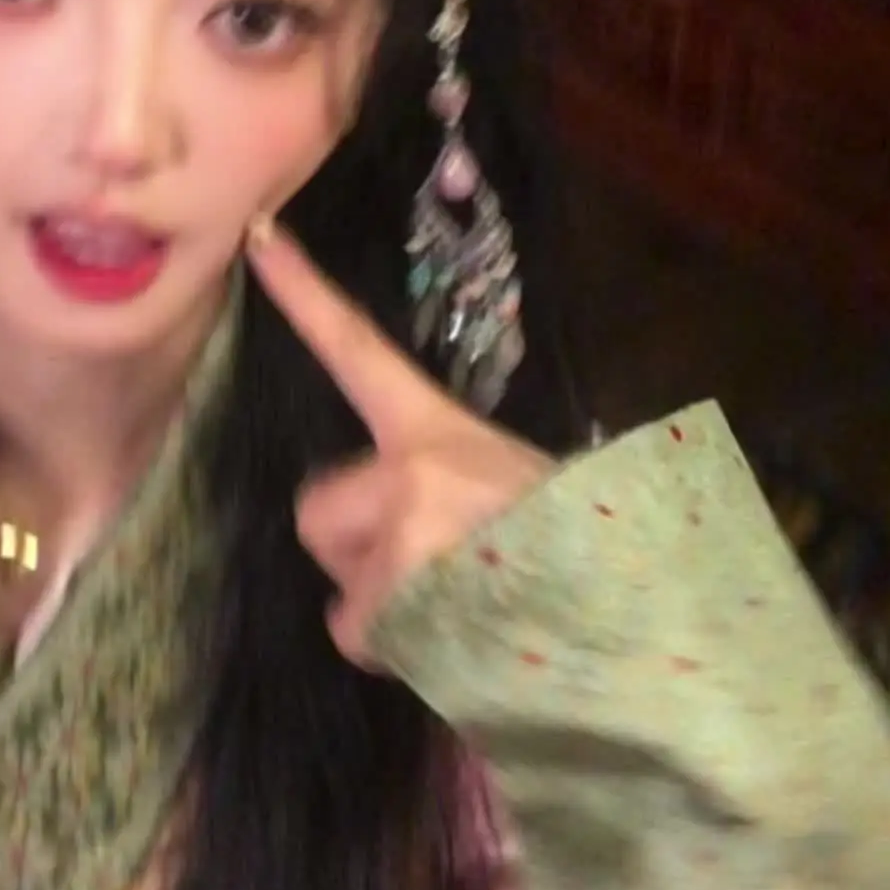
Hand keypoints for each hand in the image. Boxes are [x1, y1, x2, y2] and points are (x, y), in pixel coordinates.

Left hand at [247, 222, 553, 665]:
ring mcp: (397, 536)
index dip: (305, 295)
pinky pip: (360, 633)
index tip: (259, 240)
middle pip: (317, 512)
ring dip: (382, 605)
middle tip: (429, 572)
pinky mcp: (394, 603)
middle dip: (354, 549)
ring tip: (460, 614)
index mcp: (438, 431)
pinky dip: (394, 649)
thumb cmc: (585, 554)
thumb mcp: (523, 488)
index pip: (358, 350)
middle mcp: (407, 471)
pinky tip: (453, 646)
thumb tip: (425, 524)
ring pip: (343, 584)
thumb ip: (455, 485)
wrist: (631, 627)